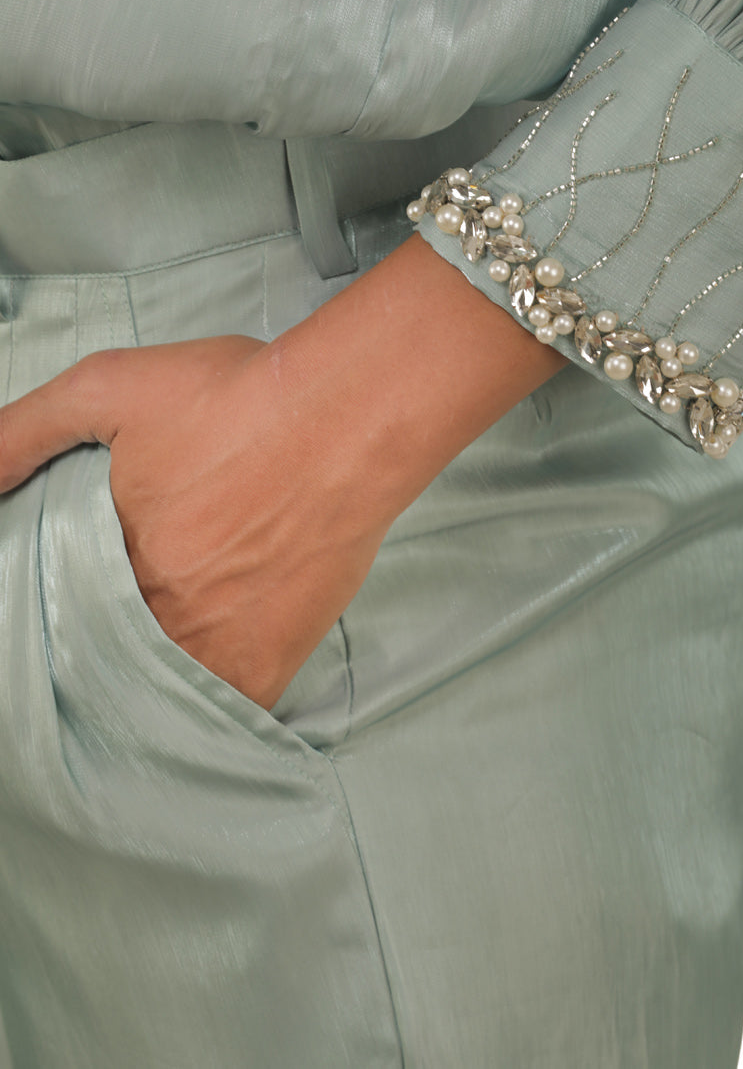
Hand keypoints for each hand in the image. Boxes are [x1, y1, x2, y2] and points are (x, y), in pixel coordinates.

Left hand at [0, 235, 565, 707]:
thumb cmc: (238, 399)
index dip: (46, 623)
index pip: (52, 621)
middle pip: (100, 663)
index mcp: (109, 560)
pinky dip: (196, 716)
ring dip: (135, 694)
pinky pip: (219, 716)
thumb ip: (24, 431)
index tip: (49, 620)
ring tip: (129, 679)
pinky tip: (185, 704)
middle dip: (89, 657)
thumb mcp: (109, 386)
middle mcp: (158, 616)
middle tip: (98, 640)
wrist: (348, 418)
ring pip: (151, 700)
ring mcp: (216, 647)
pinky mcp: (271, 660)